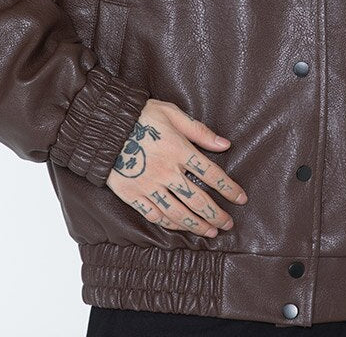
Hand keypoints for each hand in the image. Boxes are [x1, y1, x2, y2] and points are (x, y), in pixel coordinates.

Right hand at [105, 98, 247, 238]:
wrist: (104, 126)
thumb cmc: (141, 115)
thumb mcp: (172, 113)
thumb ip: (199, 131)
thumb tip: (225, 144)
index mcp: (179, 150)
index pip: (211, 174)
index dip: (229, 188)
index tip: (241, 199)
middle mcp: (166, 171)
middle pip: (197, 199)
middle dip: (216, 214)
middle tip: (228, 224)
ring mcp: (149, 185)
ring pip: (178, 212)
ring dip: (196, 224)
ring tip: (210, 232)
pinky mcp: (132, 194)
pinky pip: (154, 214)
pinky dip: (169, 224)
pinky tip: (179, 227)